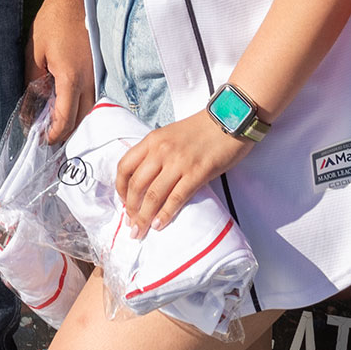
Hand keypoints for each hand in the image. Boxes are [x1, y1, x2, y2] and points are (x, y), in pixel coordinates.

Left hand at [27, 0, 94, 143]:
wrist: (75, 0)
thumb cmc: (52, 22)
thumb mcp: (34, 51)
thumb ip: (33, 80)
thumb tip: (30, 104)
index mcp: (70, 78)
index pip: (65, 119)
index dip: (54, 133)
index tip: (43, 140)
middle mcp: (88, 81)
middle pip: (81, 120)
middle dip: (65, 133)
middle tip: (48, 138)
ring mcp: (97, 75)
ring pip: (89, 110)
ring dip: (75, 121)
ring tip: (56, 125)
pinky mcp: (98, 69)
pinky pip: (93, 97)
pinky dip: (81, 107)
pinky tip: (68, 106)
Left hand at [114, 112, 252, 236]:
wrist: (229, 118)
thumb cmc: (201, 129)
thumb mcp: (170, 135)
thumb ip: (156, 153)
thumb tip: (146, 181)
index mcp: (152, 140)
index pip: (125, 167)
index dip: (120, 188)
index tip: (124, 202)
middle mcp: (161, 151)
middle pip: (136, 185)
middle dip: (131, 209)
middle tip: (132, 224)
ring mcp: (178, 162)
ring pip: (153, 195)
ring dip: (144, 217)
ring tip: (140, 231)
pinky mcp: (197, 173)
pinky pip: (176, 198)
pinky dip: (165, 214)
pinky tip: (159, 225)